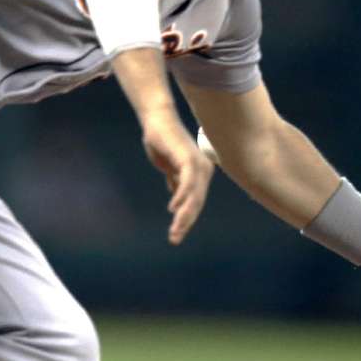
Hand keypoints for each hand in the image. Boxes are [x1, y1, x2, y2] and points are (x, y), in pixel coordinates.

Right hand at [141, 111, 213, 244]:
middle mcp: (203, 170)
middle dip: (185, 223)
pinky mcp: (189, 159)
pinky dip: (182, 196)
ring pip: (194, 197)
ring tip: (174, 231)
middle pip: (196, 203)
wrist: (157, 121)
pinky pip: (188, 183)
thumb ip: (175, 181)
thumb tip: (177, 199)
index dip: (186, 220)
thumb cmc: (162, 142)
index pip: (196, 202)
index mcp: (200, 174)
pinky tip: (174, 208)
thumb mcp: (169, 167)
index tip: (176, 234)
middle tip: (174, 239)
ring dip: (183, 216)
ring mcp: (198, 165)